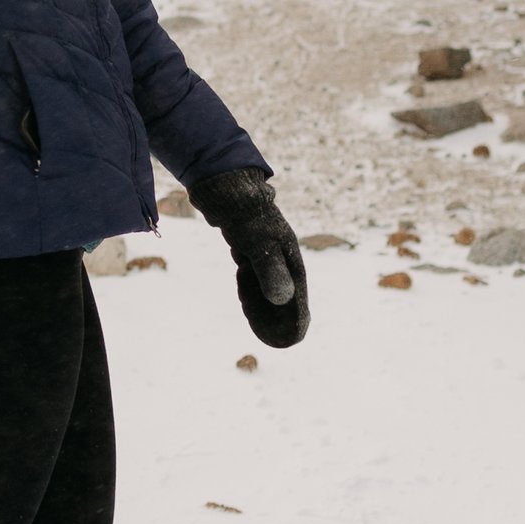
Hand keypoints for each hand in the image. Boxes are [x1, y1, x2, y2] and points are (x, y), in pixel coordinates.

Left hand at [188, 168, 308, 346]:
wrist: (226, 183)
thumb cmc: (244, 211)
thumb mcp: (257, 242)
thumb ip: (270, 270)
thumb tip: (283, 301)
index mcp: (289, 257)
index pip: (298, 297)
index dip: (296, 320)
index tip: (290, 339)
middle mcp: (281, 254)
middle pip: (285, 293)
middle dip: (277, 315)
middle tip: (268, 335)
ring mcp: (265, 248)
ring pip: (269, 282)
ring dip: (262, 301)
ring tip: (251, 313)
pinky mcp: (249, 242)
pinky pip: (255, 270)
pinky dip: (250, 283)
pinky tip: (242, 283)